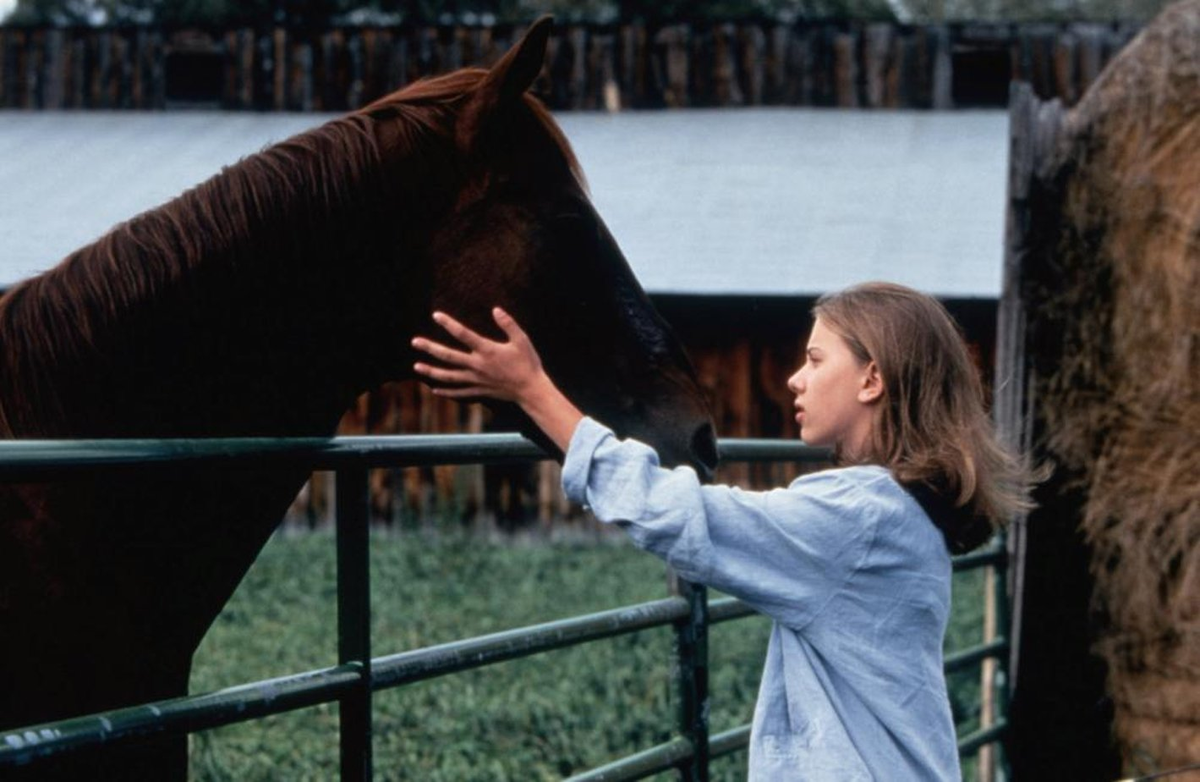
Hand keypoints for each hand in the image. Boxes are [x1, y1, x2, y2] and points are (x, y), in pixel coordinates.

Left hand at [411, 307, 544, 403]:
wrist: (531, 390)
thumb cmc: (528, 363)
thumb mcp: (522, 340)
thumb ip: (508, 324)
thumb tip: (496, 309)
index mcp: (487, 351)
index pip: (463, 334)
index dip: (449, 324)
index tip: (436, 315)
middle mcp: (478, 365)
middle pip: (449, 356)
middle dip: (430, 348)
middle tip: (414, 341)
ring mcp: (477, 380)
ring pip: (449, 376)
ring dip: (431, 371)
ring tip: (416, 366)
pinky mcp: (479, 391)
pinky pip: (459, 392)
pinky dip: (446, 391)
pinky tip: (434, 389)